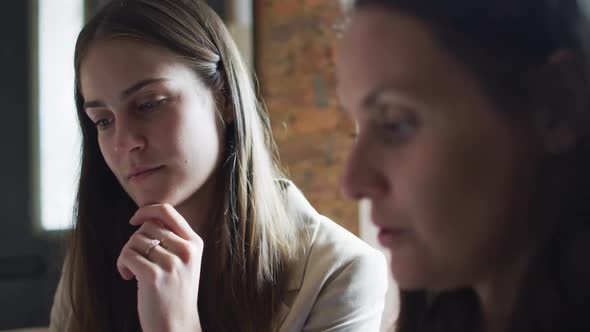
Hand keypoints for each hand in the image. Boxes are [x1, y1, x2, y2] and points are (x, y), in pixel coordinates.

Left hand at [117, 203, 203, 331]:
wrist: (177, 326)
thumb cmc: (175, 293)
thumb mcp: (184, 261)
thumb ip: (172, 239)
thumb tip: (146, 217)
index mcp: (195, 243)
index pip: (167, 211)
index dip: (146, 210)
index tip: (134, 220)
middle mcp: (186, 250)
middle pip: (148, 227)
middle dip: (135, 240)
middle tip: (136, 259)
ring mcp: (172, 263)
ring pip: (135, 241)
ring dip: (127, 254)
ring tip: (132, 271)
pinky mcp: (154, 277)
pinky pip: (127, 255)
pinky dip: (122, 265)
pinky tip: (128, 277)